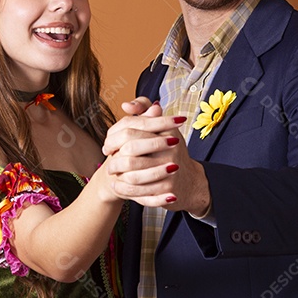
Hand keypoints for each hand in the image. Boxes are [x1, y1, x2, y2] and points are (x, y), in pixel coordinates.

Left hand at [103, 99, 209, 214]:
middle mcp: (171, 147)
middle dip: (115, 156)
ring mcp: (170, 168)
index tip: (108, 144)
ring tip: (111, 172)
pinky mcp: (168, 188)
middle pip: (130, 149)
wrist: (188, 181)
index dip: (114, 137)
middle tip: (108, 159)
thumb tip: (126, 105)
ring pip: (132, 174)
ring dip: (117, 174)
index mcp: (167, 129)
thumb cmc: (169, 151)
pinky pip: (138, 191)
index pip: (131, 127)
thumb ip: (144, 110)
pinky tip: (117, 185)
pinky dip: (124, 189)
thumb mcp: (161, 127)